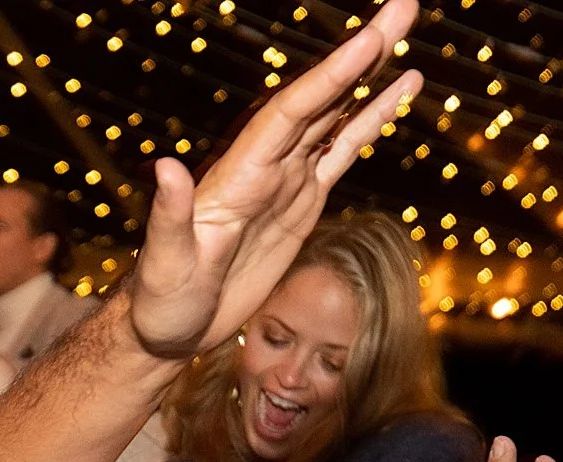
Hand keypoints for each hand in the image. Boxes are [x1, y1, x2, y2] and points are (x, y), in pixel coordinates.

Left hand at [124, 0, 419, 359]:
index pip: (289, 114)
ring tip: (402, 27)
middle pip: (318, 98)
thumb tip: (167, 167)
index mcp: (236, 176)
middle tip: (403, 7)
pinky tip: (400, 87)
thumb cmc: (159, 301)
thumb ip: (169, 216)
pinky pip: (341, 151)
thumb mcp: (162, 264)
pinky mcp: (299, 202)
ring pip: (333, 114)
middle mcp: (262, 166)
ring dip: (368, 73)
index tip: (369, 40)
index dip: (330, 77)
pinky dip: (370, 118)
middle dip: (359, 54)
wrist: (167, 328)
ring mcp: (283, 180)